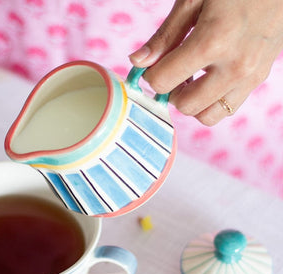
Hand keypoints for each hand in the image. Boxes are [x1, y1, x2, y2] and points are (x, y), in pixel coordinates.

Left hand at [129, 0, 282, 125]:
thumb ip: (165, 35)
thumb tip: (137, 62)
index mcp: (213, 41)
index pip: (163, 82)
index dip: (151, 76)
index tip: (152, 66)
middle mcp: (234, 66)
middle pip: (185, 106)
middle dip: (172, 92)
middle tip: (173, 72)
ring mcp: (250, 76)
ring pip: (207, 116)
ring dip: (193, 103)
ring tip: (191, 79)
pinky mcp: (258, 79)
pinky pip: (227, 109)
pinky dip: (211, 102)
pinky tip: (209, 79)